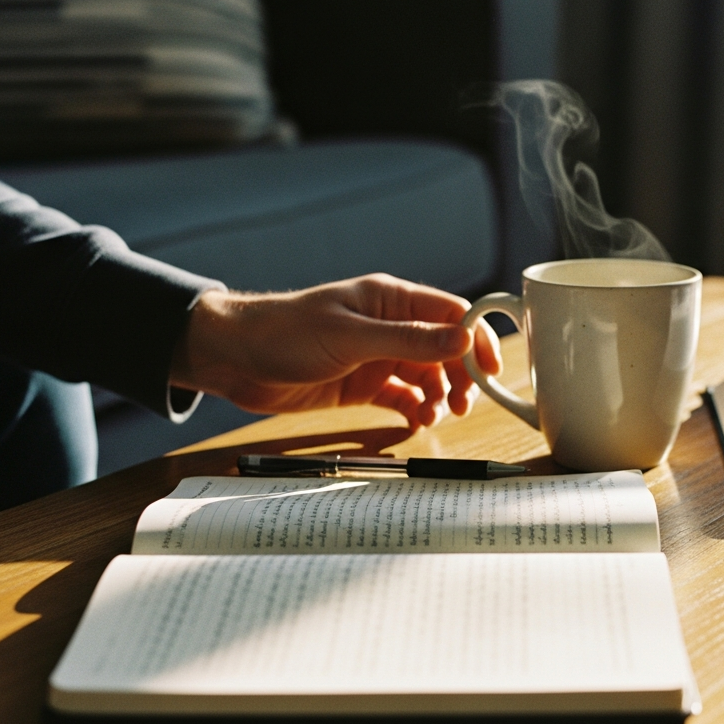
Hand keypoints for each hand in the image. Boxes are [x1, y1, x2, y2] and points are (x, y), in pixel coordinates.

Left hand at [170, 274, 501, 426]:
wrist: (233, 358)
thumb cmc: (285, 333)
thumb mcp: (351, 337)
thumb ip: (409, 341)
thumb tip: (463, 342)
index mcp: (391, 300)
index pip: (453, 314)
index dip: (477, 340)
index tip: (490, 371)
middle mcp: (389, 326)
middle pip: (446, 350)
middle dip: (461, 377)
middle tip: (464, 406)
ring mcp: (376, 356)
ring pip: (427, 376)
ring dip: (439, 397)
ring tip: (435, 418)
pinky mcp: (361, 384)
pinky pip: (401, 397)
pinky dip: (414, 410)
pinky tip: (414, 423)